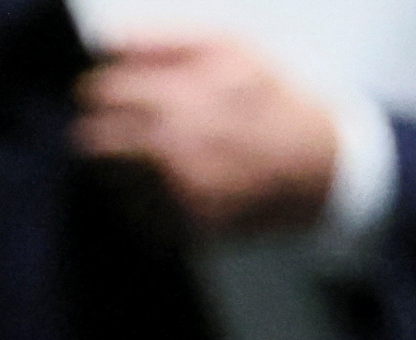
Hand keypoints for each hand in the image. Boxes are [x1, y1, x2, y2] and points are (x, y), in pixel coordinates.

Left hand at [74, 36, 348, 236]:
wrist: (318, 166)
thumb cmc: (269, 100)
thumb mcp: (229, 50)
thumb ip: (164, 40)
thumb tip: (108, 41)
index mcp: (187, 91)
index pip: (107, 91)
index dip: (97, 90)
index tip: (98, 93)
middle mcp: (182, 140)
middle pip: (97, 137)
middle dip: (98, 129)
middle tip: (106, 126)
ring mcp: (183, 188)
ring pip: (110, 177)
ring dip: (113, 165)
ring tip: (147, 153)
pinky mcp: (188, 224)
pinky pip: (136, 212)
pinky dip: (137, 197)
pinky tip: (164, 182)